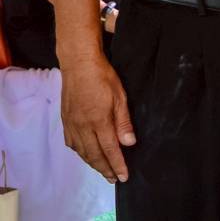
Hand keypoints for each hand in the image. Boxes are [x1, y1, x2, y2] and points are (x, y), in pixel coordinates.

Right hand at [60, 52, 134, 182]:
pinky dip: (81, 153)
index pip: (109, 150)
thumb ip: (123, 122)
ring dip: (93, 164)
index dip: (117, 165)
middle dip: (105, 169)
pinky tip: (86, 155)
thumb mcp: (120, 96)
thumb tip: (128, 143)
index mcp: (98, 121)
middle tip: (114, 179)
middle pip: (94, 155)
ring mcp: (72, 124)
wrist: (78, 64)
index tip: (123, 176)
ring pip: (82, 152)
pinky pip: (72, 144)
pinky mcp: (66, 121)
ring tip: (103, 171)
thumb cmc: (102, 77)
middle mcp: (82, 126)